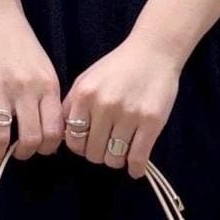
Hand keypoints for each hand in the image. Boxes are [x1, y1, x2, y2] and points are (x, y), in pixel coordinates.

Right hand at [0, 6, 65, 168]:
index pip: (55, 129)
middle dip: (25, 153)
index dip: (50, 147)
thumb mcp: (45, 70)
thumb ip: (47, 100)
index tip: (43, 149)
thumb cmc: (22, 46)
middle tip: (19, 154)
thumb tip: (49, 135)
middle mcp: (26, 90)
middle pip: (31, 138)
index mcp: (47, 86)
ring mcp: (0, 91)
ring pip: (2, 137)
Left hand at [60, 33, 182, 175]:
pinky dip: (135, 168)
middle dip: (98, 154)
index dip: (80, 146)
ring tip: (121, 151)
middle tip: (107, 147)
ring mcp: (128, 114)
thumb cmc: (118, 67)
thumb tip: (66, 137)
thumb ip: (73, 106)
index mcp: (84, 95)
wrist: (153, 52)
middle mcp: (104, 105)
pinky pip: (138, 157)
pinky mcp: (151, 121)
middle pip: (92, 152)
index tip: (89, 143)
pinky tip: (135, 167)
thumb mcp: (87, 80)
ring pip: (114, 158)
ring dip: (117, 160)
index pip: (73, 139)